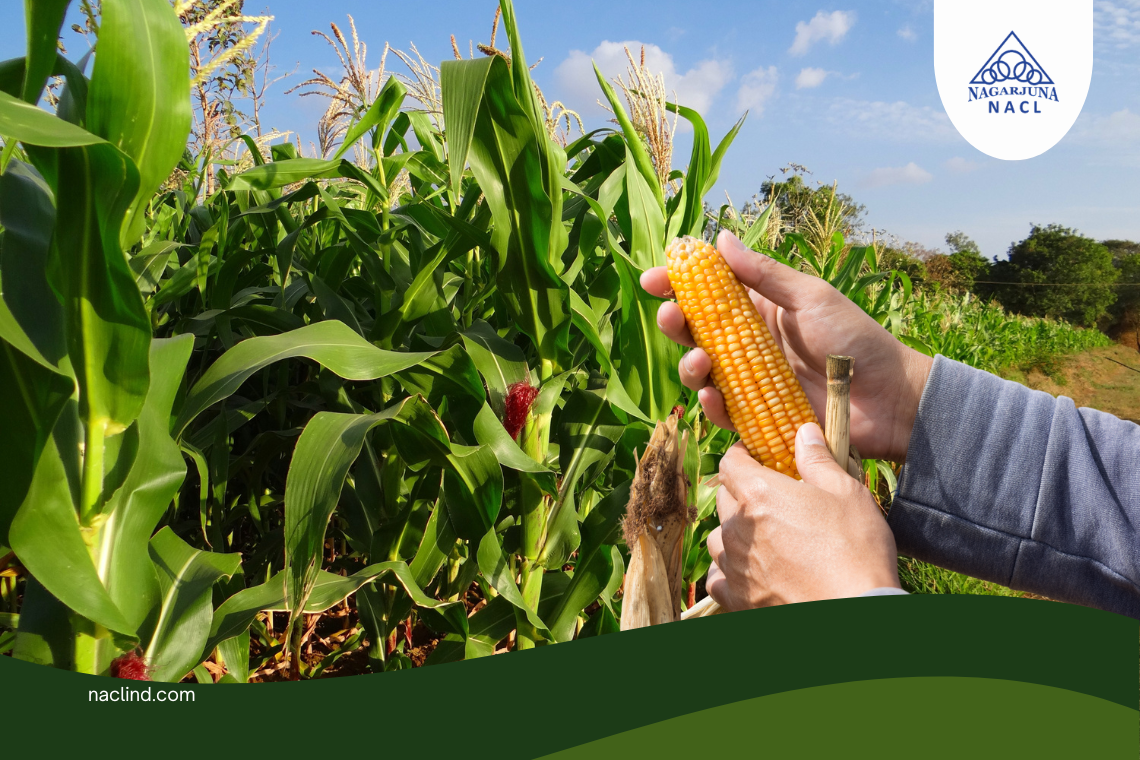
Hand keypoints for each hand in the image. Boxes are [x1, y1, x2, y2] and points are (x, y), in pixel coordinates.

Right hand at [641, 230, 932, 461]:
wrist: (889, 399)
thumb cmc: (856, 340)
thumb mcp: (811, 297)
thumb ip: (764, 274)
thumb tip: (719, 239)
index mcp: (760, 309)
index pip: (709, 292)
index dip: (678, 284)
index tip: (654, 279)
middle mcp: (750, 344)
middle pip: (696, 332)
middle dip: (675, 323)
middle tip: (671, 316)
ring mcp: (751, 382)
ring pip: (703, 372)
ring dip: (690, 365)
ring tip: (700, 362)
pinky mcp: (758, 417)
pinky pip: (723, 412)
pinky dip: (712, 405)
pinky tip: (713, 397)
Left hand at [705, 423, 899, 609]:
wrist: (855, 611)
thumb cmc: (855, 550)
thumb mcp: (847, 493)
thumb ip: (818, 459)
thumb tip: (804, 432)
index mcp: (759, 494)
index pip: (730, 462)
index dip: (742, 455)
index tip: (756, 456)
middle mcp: (737, 528)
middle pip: (724, 498)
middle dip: (742, 492)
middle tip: (771, 498)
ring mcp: (734, 565)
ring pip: (718, 537)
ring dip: (734, 532)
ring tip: (761, 536)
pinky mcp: (737, 598)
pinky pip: (718, 577)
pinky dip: (728, 571)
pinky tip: (748, 570)